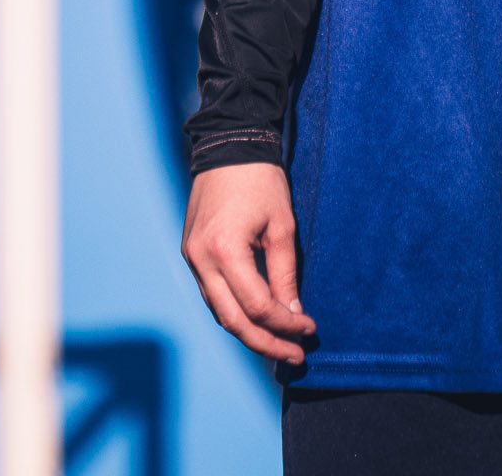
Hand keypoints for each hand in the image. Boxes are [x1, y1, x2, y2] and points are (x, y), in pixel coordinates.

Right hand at [181, 162, 316, 365]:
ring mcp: (191, 258)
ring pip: (219, 312)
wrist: (229, 145)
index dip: (285, 324)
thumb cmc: (261, 181)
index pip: (258, 306)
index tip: (310, 328)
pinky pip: (212, 294)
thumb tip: (292, 314)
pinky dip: (234, 311)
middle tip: (295, 356)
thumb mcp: (281, 225)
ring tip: (280, 346)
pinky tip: (257, 321)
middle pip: (232, 321)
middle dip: (266, 343)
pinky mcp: (191, 254)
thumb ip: (285, 273)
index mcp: (224, 250)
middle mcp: (200, 260)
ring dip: (249, 332)